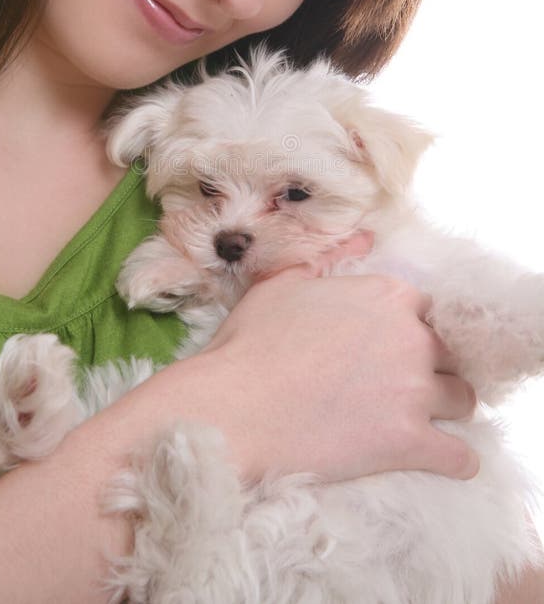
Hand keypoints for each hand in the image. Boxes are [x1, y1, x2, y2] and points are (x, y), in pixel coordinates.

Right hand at [199, 266, 477, 482]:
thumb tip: (363, 239)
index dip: (411, 327)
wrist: (235, 409)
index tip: (394, 345)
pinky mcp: (410, 442)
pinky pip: (459, 456)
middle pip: (448, 352)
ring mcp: (414, 391)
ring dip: (447, 406)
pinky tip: (446, 460)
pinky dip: (456, 459)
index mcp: (387, 297)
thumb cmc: (251, 343)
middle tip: (403, 383)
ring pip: (462, 398)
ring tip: (424, 417)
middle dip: (432, 366)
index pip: (426, 309)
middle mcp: (411, 338)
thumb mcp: (283, 284)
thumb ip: (329, 258)